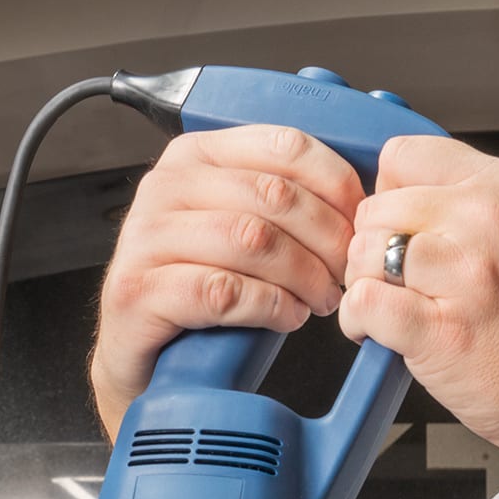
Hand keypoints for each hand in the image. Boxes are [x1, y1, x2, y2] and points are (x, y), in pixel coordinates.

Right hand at [92, 125, 364, 438]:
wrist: (139, 353)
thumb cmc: (197, 294)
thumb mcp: (239, 232)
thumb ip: (280, 206)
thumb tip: (358, 206)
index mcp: (196, 158)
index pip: (284, 145)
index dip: (336, 185)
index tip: (360, 224)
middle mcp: (166, 187)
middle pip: (274, 195)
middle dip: (326, 239)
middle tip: (345, 274)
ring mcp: (147, 238)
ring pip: (252, 239)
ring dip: (304, 276)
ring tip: (321, 300)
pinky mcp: (141, 291)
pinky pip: (224, 291)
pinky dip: (271, 307)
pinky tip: (288, 317)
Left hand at [340, 136, 498, 461]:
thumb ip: (460, 210)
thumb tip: (393, 203)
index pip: (401, 156)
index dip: (386, 199)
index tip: (398, 234)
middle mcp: (482, 220)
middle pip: (373, 207)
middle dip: (370, 249)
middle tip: (394, 285)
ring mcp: (463, 274)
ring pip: (362, 251)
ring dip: (363, 286)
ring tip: (392, 310)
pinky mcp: (441, 329)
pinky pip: (364, 302)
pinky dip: (359, 321)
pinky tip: (380, 333)